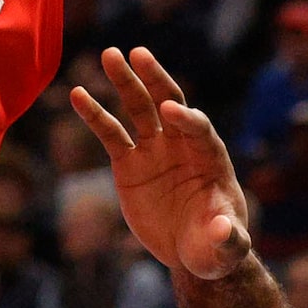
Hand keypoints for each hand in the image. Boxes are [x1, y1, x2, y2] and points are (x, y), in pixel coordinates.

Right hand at [71, 45, 252, 279]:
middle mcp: (183, 147)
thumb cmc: (216, 250)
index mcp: (211, 161)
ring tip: (110, 54)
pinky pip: (110, 133)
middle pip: (169, 104)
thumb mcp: (226, 249)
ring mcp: (155, 151)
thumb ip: (229, 239)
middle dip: (156, 80)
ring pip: (138, 109)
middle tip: (139, 53)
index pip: (200, 131)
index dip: (187, 120)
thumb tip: (225, 230)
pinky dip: (94, 113)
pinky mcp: (129, 162)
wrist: (190, 253)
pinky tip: (78, 94)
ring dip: (126, 82)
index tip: (170, 111)